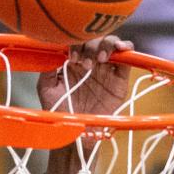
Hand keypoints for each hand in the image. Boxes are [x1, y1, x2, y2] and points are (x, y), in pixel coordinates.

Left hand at [40, 36, 132, 173]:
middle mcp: (90, 61)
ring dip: (106, 45)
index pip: (77, 40)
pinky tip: (120, 49)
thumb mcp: (46, 89)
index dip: (75, 42)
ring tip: (100, 59)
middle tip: (84, 62)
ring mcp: (105, 68)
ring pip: (110, 44)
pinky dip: (126, 49)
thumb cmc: (60, 112)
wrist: (76, 134)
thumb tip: (51, 50)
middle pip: (95, 39)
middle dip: (90, 46)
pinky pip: (127, 57)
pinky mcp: (120, 78)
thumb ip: (46, 69)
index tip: (71, 57)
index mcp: (73, 60)